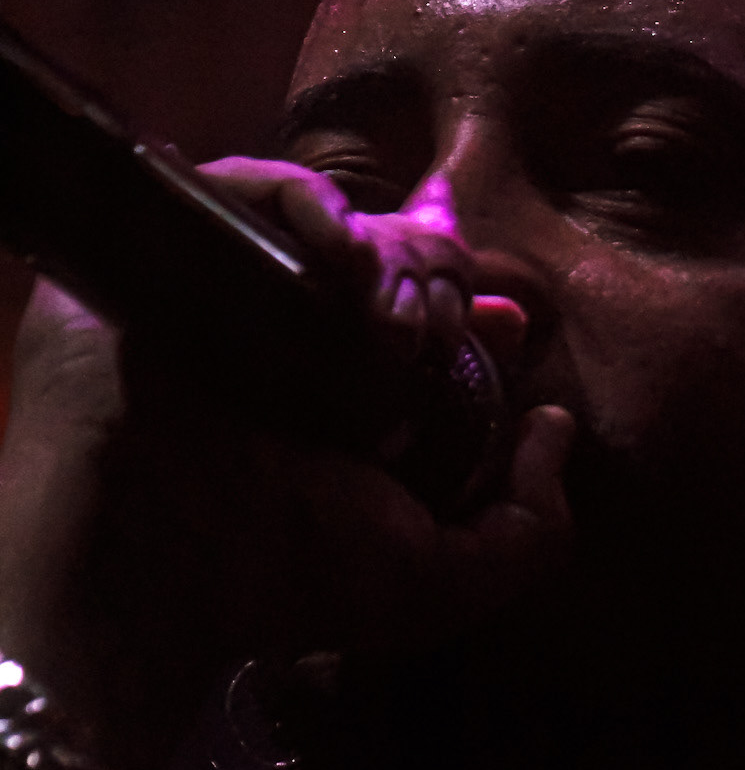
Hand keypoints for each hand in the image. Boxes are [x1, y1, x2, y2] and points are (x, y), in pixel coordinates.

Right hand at [0, 159, 573, 769]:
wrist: (163, 567)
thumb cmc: (290, 581)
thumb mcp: (444, 582)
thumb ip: (530, 528)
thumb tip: (557, 423)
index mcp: (348, 408)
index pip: (429, 326)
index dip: (481, 312)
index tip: (512, 321)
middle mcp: (290, 346)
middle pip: (391, 263)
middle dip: (441, 283)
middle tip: (441, 333)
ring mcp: (228, 294)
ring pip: (332, 225)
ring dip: (389, 255)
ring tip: (396, 322)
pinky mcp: (168, 251)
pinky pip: (245, 187)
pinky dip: (311, 203)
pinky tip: (344, 255)